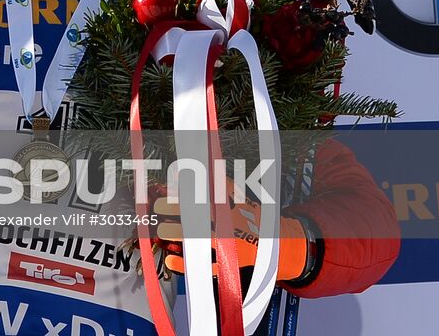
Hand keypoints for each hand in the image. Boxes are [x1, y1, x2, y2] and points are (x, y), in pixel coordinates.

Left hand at [154, 193, 308, 281]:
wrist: (281, 245)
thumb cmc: (255, 217)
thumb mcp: (242, 197)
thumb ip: (221, 184)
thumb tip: (197, 170)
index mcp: (232, 210)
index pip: (203, 199)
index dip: (183, 195)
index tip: (167, 190)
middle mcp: (229, 229)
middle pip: (197, 220)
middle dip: (175, 214)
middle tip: (158, 208)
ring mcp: (229, 250)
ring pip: (200, 244)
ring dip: (178, 237)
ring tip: (160, 232)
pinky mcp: (229, 269)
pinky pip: (204, 269)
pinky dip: (186, 267)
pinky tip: (170, 261)